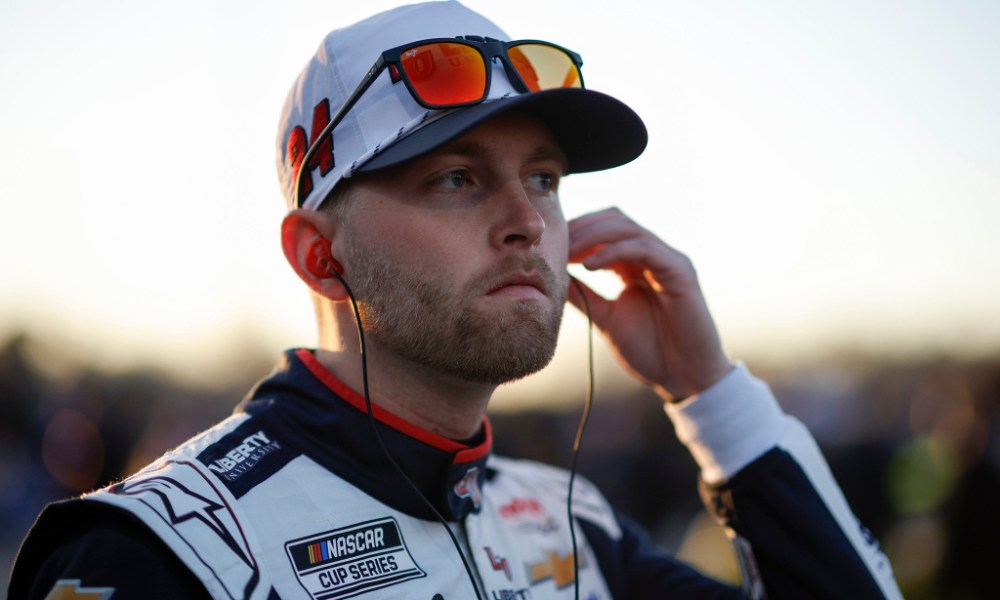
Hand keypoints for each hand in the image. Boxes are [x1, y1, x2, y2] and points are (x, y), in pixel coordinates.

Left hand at [567, 207, 731, 401]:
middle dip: (583, 226)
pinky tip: (589, 266)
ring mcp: (668, 260)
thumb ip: (584, 294)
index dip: (577, 231)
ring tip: (568, 253)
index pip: (605, 229)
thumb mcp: (606, 316)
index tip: (551, 247)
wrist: (683, 377)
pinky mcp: (680, 271)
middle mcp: (654, 256)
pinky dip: (614, 251)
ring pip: (628, 228)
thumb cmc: (650, 349)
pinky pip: (644, 248)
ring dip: (593, 235)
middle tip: (557, 244)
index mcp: (636, 264)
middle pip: (615, 219)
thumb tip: (553, 276)